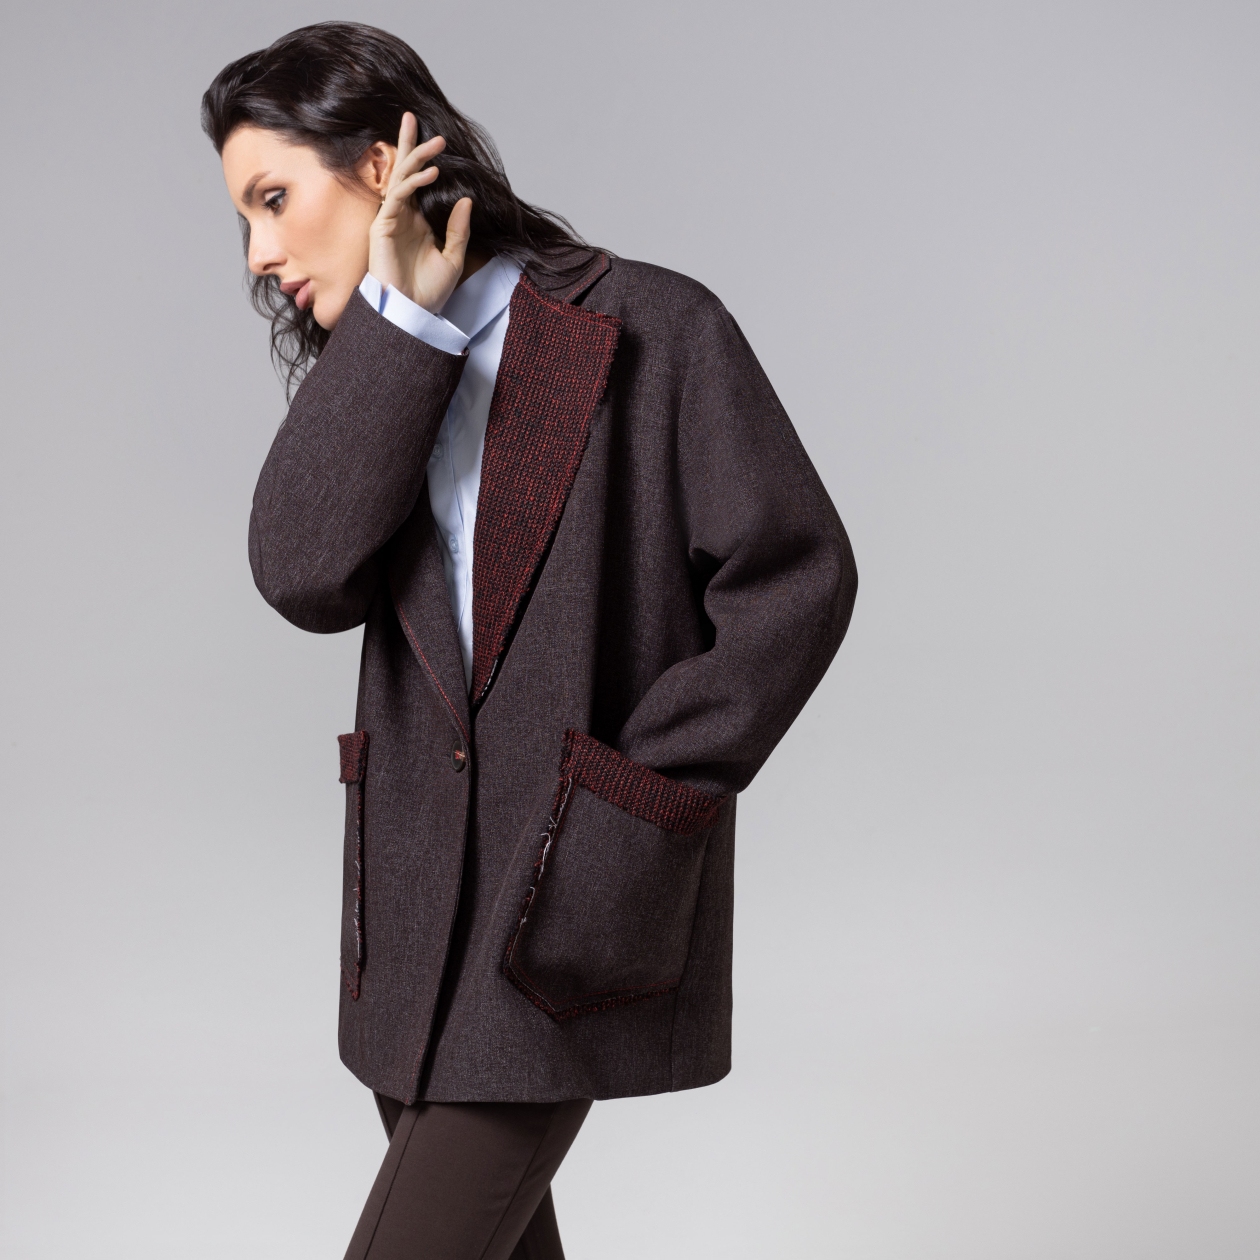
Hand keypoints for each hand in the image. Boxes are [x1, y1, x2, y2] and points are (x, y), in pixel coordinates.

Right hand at [367, 112, 472, 313]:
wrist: (412, 313)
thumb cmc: (429, 292)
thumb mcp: (454, 258)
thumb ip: (459, 229)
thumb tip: (466, 199)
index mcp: (417, 223)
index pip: (417, 183)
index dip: (422, 160)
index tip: (434, 141)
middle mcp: (402, 217)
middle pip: (404, 172)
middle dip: (410, 145)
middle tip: (416, 118)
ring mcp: (391, 220)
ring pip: (400, 179)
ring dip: (416, 157)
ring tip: (436, 143)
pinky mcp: (382, 226)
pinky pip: (398, 197)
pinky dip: (413, 183)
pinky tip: (431, 173)